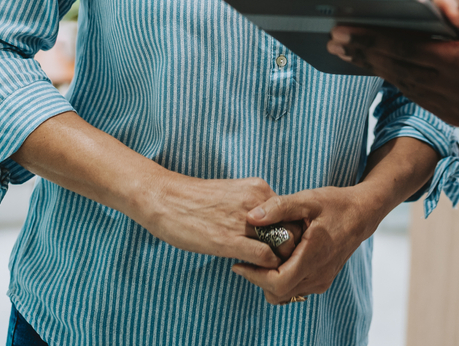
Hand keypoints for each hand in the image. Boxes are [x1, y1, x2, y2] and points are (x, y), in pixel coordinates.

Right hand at [130, 171, 288, 267]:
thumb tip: (267, 227)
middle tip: (281, 263)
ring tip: (269, 270)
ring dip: (281, 262)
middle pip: (294, 229)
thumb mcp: (232, 195)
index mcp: (259, 189)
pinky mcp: (229, 240)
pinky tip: (250, 269)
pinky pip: (265, 257)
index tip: (283, 246)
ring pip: (284, 244)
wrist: (164, 197)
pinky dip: (264, 268)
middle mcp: (258, 202)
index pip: (292, 214)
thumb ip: (253, 208)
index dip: (291, 233)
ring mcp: (245, 221)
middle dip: (291, 249)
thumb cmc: (195, 199)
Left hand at [232, 187, 384, 304]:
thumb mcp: (307, 199)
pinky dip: (282, 279)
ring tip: (261, 256)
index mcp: (314, 257)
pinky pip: (295, 289)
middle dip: (258, 278)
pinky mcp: (322, 280)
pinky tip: (278, 258)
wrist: (362, 213)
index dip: (255, 276)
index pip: (278, 283)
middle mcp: (318, 275)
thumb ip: (279, 207)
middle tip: (247, 258)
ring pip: (286, 294)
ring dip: (269, 280)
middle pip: (278, 293)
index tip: (240, 263)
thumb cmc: (335, 204)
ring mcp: (321, 280)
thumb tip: (251, 217)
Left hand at [328, 0, 458, 125]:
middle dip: (366, 53)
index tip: (345, 29)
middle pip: (402, 69)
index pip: (410, 50)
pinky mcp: (457, 117)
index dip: (374, 39)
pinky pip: (418, 96)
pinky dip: (396, 80)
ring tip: (348, 51)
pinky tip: (378, 65)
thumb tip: (435, 0)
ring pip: (406, 86)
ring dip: (376, 68)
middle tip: (335, 39)